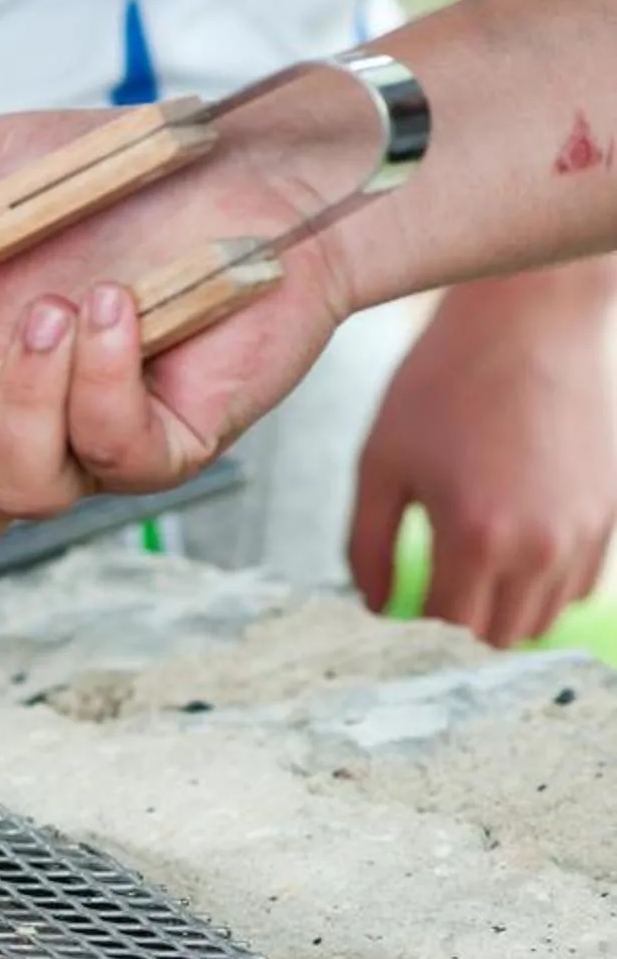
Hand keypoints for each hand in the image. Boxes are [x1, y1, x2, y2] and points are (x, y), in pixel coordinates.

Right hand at [0, 102, 370, 573]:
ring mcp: (97, 450)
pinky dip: (104, 379)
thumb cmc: (118, 181)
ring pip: (28, 489)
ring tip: (58, 306)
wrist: (252, 169)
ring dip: (29, 399)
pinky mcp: (175, 443)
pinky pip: (118, 450)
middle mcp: (24, 436)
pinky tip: (116, 308)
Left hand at [352, 270, 616, 645]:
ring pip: (541, 619)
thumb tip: (374, 605)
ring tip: (461, 582)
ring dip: (501, 614)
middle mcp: (540, 546)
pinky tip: (506, 559)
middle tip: (420, 606)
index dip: (411, 639)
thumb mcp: (380, 464)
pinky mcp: (610, 512)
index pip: (445, 632)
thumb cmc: (446, 382)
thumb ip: (366, 547)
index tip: (387, 627)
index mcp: (476, 537)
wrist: (529, 319)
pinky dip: (541, 587)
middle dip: (455, 635)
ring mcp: (584, 532)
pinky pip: (578, 584)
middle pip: (498, 639)